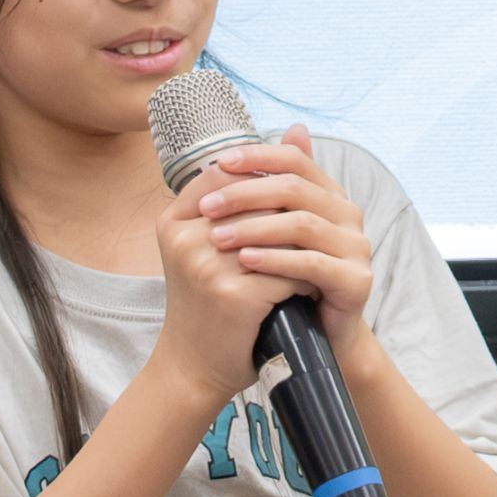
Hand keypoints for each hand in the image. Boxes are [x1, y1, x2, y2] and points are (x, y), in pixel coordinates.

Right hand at [147, 134, 327, 401]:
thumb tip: (297, 130)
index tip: (293, 198)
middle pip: (258, 200)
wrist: (195, 367)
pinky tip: (314, 286)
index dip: (267, 181)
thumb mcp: (213, 245)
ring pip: (277, 232)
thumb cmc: (209, 302)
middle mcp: (184, 238)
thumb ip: (245, 192)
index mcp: (173, 220)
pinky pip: (287, 270)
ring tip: (322, 253)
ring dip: (304, 244)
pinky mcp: (232, 294)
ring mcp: (206, 265)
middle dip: (292, 213)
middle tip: (320, 227)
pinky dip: (305, 277)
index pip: (227, 172)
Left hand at [182, 123, 377, 335]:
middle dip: (245, 194)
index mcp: (329, 195)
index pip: (295, 160)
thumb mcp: (271, 234)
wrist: (315, 337)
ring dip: (255, 228)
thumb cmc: (287, 281)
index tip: (220, 163)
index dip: (258, 156)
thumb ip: (261, 196)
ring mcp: (356, 247)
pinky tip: (245, 262)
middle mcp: (348, 215)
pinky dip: (276, 260)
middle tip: (207, 208)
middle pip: (296, 188)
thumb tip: (229, 156)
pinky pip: (312, 264)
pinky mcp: (356, 280)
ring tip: (217, 239)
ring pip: (302, 224)